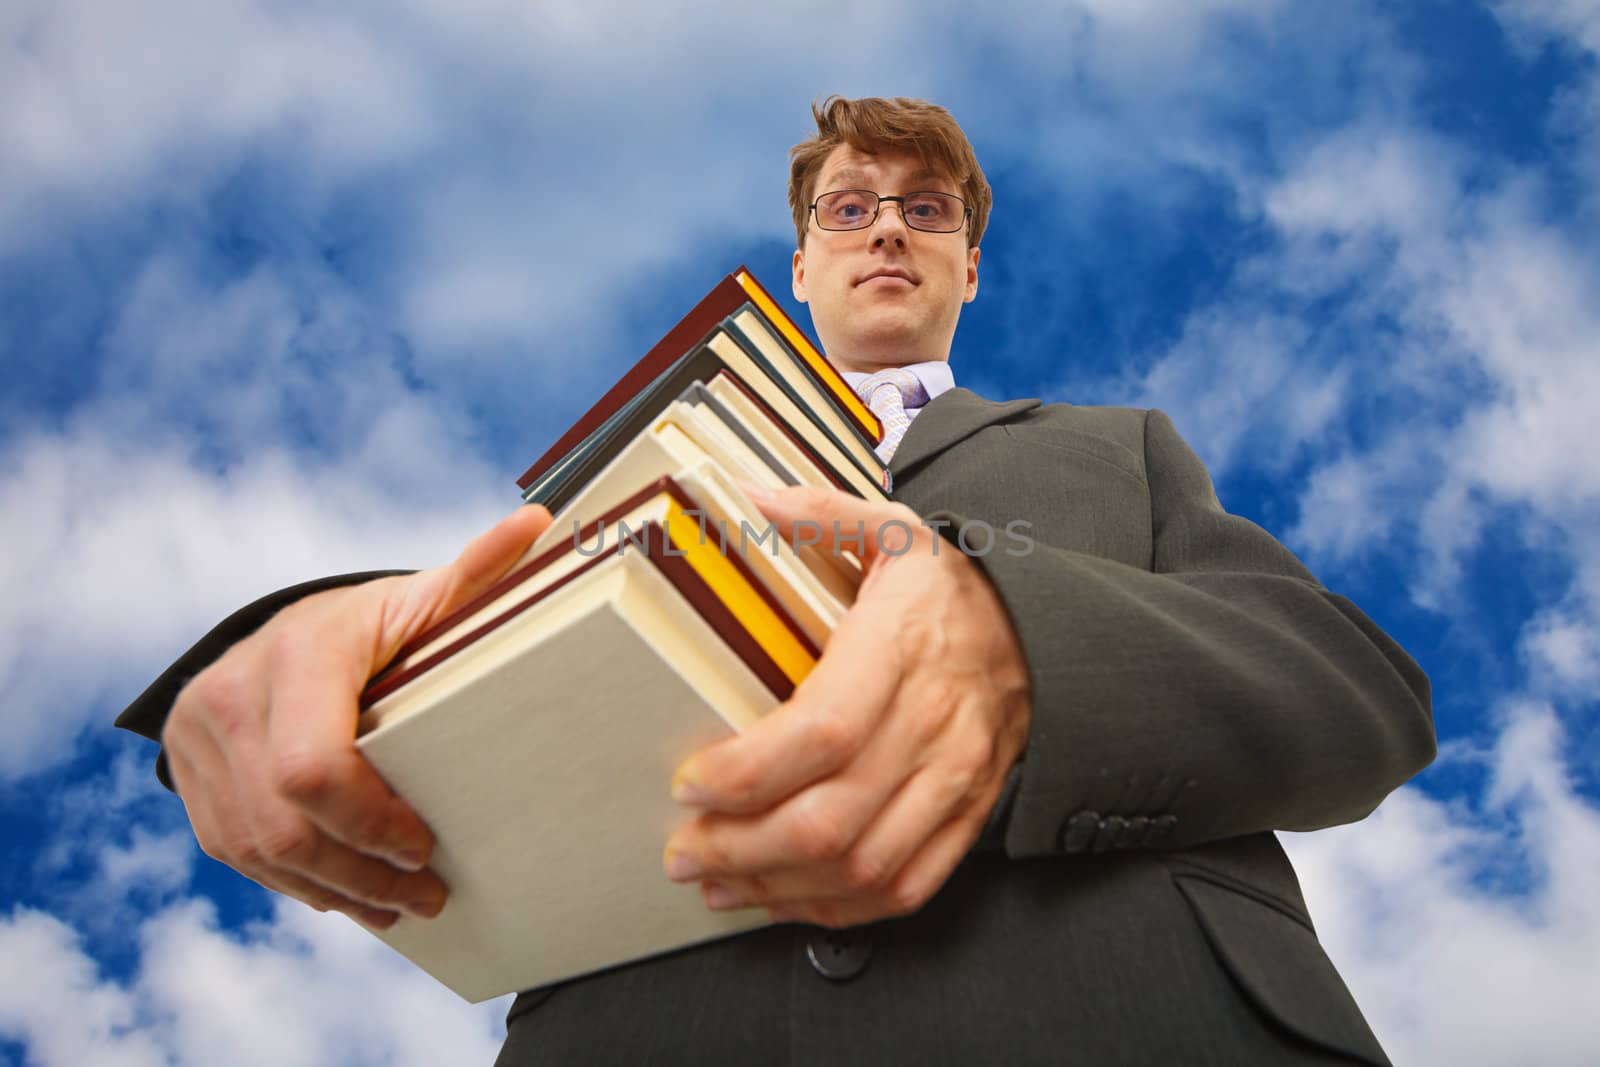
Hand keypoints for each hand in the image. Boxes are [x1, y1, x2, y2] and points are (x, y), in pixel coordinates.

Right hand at [163, 505, 551, 928]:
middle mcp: (230, 696)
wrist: (283, 630)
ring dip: (333, 890)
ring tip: (398, 906)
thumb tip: (537, 526)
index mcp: (297, 654)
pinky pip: (237, 850)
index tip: (425, 845)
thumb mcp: (419, 600)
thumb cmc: (371, 623)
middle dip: (362, 873)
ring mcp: (197, 741)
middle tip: (427, 896)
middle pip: (287, 824)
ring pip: (259, 849)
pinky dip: (295, 881)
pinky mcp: (188, 775)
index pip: (315, 767)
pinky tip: (345, 895)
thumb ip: (476, 574)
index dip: (371, 822)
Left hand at [662, 485, 1030, 928]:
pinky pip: (903, 886)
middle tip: (682, 851)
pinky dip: (837, 909)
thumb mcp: (895, 530)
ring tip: (715, 883)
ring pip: (860, 865)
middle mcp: (932, 724)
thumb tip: (742, 493)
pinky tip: (783, 898)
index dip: (748, 772)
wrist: (1047, 632)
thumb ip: (818, 511)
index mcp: (902, 649)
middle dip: (741, 846)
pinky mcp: (967, 816)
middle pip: (829, 817)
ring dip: (777, 886)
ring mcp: (954, 780)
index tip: (689, 783)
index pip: (822, 731)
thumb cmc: (955, 587)